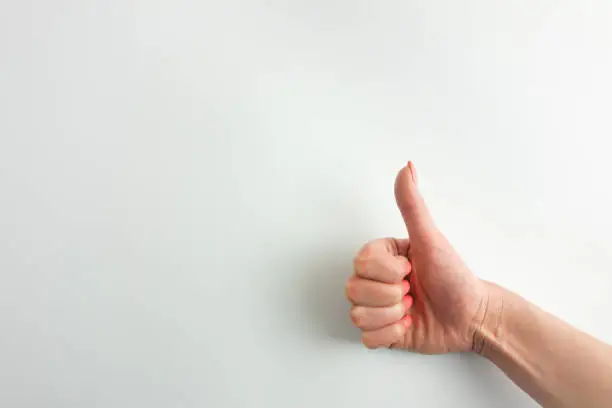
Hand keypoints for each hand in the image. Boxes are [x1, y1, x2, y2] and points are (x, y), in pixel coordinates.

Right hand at [345, 162, 489, 352]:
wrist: (472, 318)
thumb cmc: (455, 278)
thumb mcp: (431, 239)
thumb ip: (412, 205)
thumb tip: (406, 168)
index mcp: (383, 256)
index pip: (360, 263)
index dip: (388, 271)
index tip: (411, 270)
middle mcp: (375, 280)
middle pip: (354, 289)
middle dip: (390, 295)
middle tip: (413, 292)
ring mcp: (376, 306)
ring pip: (358, 314)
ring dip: (391, 315)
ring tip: (411, 310)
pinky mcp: (381, 332)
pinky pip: (366, 337)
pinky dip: (390, 334)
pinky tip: (407, 326)